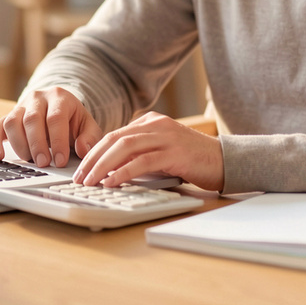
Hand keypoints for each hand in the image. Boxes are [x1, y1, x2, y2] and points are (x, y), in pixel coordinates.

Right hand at [0, 87, 103, 167]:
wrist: (59, 108)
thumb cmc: (73, 119)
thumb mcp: (88, 125)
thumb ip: (90, 137)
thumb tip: (82, 149)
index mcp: (59, 97)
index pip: (55, 118)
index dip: (57, 140)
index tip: (60, 160)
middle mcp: (37, 98)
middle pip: (32, 119)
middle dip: (37, 144)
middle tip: (43, 163)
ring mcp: (20, 106)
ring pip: (12, 122)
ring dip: (19, 144)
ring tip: (30, 161)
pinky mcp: (8, 117)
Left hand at [74, 112, 223, 191]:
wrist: (225, 160)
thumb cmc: (193, 160)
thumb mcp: (162, 152)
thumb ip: (140, 154)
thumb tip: (111, 170)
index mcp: (150, 122)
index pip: (114, 135)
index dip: (94, 152)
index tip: (82, 169)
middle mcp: (156, 124)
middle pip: (114, 139)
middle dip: (93, 159)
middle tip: (80, 177)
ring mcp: (165, 136)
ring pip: (124, 148)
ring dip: (103, 165)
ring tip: (91, 181)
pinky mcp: (174, 152)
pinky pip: (142, 161)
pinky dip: (123, 172)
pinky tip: (112, 182)